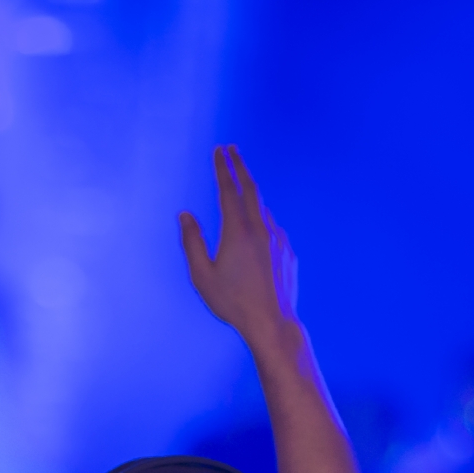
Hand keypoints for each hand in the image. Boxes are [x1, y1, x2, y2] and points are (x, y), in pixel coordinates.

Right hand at [181, 146, 299, 343]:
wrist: (272, 322)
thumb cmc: (233, 303)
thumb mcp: (202, 275)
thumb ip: (192, 242)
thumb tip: (185, 215)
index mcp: (237, 232)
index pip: (229, 190)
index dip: (223, 168)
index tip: (219, 151)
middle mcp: (261, 229)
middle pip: (251, 189)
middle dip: (241, 166)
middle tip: (233, 150)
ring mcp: (278, 239)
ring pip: (264, 209)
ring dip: (251, 194)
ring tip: (241, 189)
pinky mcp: (288, 252)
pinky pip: (273, 228)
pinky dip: (262, 219)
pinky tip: (256, 228)